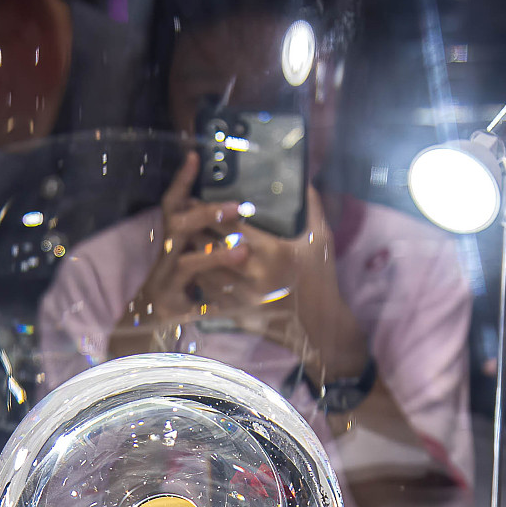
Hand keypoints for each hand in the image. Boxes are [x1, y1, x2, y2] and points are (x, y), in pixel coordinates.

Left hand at [114, 154, 365, 377]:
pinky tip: (196, 265)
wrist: (320, 326)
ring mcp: (241, 296)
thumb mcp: (321, 241)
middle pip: (211, 246)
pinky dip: (199, 276)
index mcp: (273, 252)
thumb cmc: (321, 279)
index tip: (198, 199)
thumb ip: (311, 208)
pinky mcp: (235, 312)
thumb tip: (304, 180)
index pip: (231, 226)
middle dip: (196, 229)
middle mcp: (253, 274)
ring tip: (184, 238)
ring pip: (203, 269)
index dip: (211, 212)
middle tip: (185, 215)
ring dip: (193, 253)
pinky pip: (207, 291)